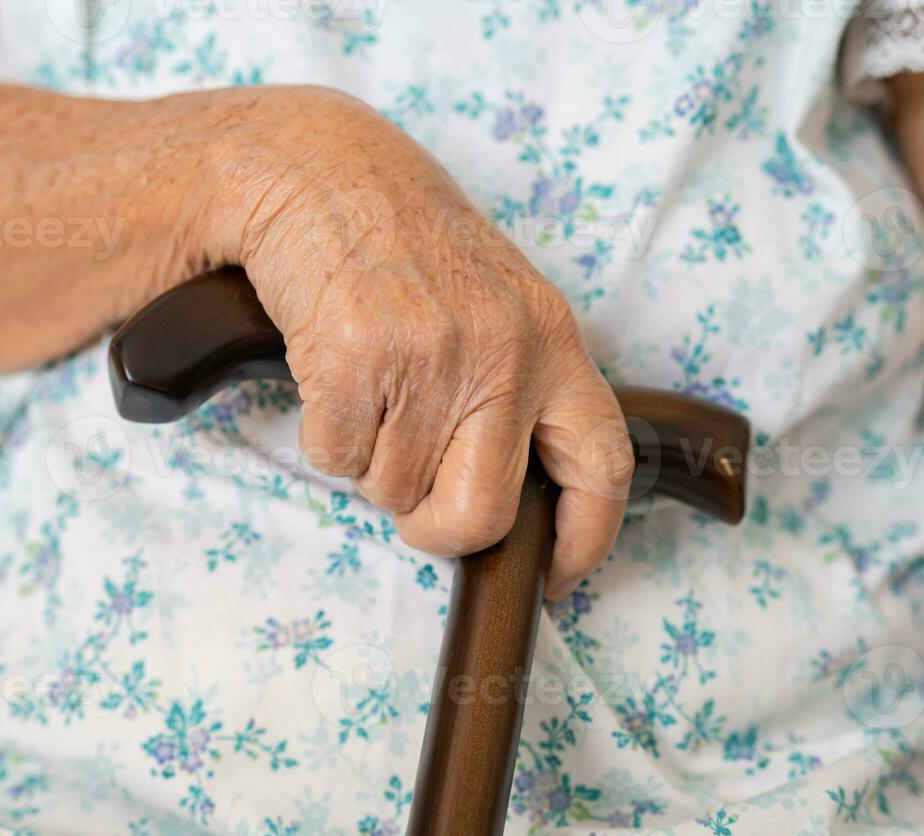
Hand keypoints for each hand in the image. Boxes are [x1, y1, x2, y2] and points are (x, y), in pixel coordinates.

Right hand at [210, 86, 632, 598]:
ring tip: (370, 391)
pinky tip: (333, 375)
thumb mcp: (499, 304)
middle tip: (415, 503)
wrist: (322, 170)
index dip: (587, 538)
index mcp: (554, 342)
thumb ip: (521, 388)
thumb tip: (510, 500)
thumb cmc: (409, 247)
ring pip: (394, 491)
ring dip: (371, 464)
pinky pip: (336, 459)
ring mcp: (430, 356)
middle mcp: (504, 352)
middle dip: (437, 528)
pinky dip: (325, 436)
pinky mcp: (355, 358)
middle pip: (482, 513)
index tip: (558, 575)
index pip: (601, 464)